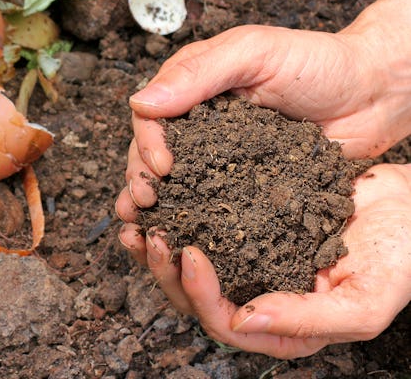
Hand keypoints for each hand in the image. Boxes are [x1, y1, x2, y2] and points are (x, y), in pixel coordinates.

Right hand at [117, 0, 410, 215]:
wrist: (376, 94)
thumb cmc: (319, 62)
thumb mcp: (254, 53)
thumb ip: (199, 73)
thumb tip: (140, 102)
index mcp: (193, 87)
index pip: (151, 116)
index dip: (147, 142)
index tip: (161, 166)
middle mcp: (200, 124)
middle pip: (153, 154)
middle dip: (141, 179)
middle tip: (146, 203)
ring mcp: (222, 157)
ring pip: (177, 183)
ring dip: (158, 206)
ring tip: (146, 229)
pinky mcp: (246, 186)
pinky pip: (215, 204)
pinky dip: (195, 222)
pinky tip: (182, 240)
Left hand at [118, 163, 410, 358]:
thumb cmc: (400, 257)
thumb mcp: (365, 299)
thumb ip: (309, 319)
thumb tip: (244, 319)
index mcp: (284, 327)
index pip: (226, 323)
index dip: (200, 294)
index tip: (189, 252)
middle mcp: (260, 296)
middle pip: (196, 298)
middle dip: (166, 270)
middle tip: (151, 233)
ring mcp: (250, 260)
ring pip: (190, 264)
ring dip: (159, 245)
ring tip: (138, 218)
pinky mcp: (245, 225)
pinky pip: (202, 224)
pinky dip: (178, 212)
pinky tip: (161, 195)